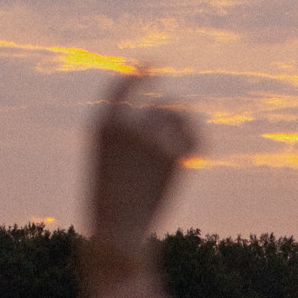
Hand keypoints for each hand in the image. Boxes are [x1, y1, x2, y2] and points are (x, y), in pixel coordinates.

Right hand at [79, 71, 198, 291]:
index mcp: (102, 123)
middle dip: (168, 119)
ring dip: (180, 129)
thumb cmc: (110, 202)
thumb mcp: (109, 160)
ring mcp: (150, 137)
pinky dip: (195, 143)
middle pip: (160, 103)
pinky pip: (194, 136)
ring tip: (174, 156)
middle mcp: (126, 123)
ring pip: (178, 116)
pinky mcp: (172, 154)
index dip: (141, 72)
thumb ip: (129, 133)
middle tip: (172, 139)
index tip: (153, 66)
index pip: (124, 84)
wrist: (118, 231)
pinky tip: (190, 158)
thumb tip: (164, 112)